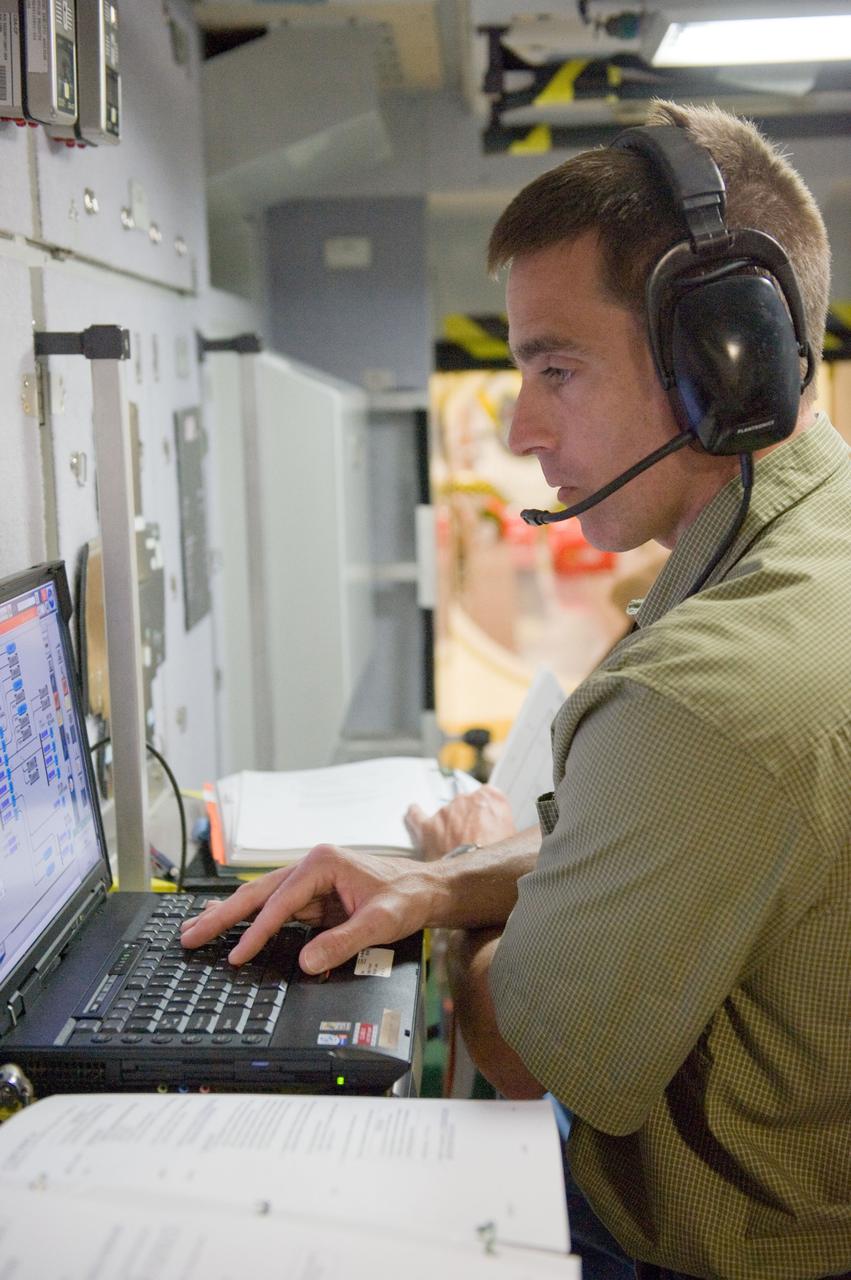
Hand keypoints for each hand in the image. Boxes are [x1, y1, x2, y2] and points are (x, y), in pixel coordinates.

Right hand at [180, 844, 441, 973]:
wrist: (428, 889)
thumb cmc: (408, 897)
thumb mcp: (381, 922)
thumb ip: (343, 941)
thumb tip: (305, 962)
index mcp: (322, 863)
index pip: (279, 902)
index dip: (256, 931)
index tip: (236, 955)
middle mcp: (310, 866)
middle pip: (257, 893)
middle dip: (221, 915)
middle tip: (188, 935)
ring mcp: (310, 881)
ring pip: (260, 900)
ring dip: (228, 916)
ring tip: (193, 931)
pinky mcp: (313, 897)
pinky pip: (275, 910)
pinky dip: (249, 920)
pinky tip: (226, 925)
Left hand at [404, 785, 515, 860]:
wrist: (477, 875)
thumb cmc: (497, 859)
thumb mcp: (512, 839)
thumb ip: (502, 827)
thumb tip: (499, 836)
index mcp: (491, 797)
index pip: (487, 798)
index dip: (486, 815)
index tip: (487, 826)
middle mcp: (466, 799)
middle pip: (464, 806)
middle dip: (467, 822)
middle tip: (473, 843)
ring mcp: (446, 812)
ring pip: (445, 816)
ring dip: (448, 829)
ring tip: (456, 850)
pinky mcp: (429, 827)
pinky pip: (417, 816)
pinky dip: (414, 815)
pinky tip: (413, 813)